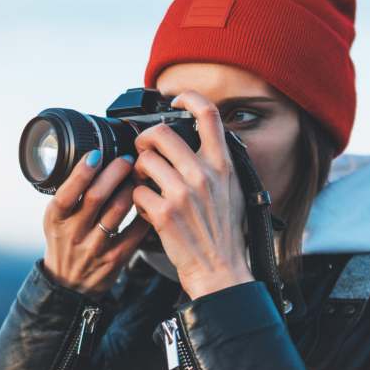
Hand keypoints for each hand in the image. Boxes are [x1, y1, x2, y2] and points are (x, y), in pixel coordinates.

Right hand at [42, 151, 150, 298]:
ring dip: (132, 188)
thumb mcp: (56, 219)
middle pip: (97, 197)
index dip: (82, 172)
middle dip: (115, 172)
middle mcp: (74, 233)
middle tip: (127, 159)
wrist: (69, 284)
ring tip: (139, 176)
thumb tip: (94, 158)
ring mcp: (95, 247)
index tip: (96, 154)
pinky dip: (144, 211)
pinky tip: (148, 200)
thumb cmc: (65, 242)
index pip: (67, 192)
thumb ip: (70, 194)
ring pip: (118, 210)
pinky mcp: (116, 258)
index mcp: (56, 218)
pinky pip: (135, 230)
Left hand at [131, 90, 252, 298]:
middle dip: (145, 140)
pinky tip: (147, 209)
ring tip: (146, 184)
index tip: (176, 101)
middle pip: (160, 133)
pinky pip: (136, 192)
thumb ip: (218, 164)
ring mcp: (182, 194)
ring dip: (138, 171)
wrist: (220, 270)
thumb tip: (203, 139)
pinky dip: (137, 200)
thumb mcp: (233, 191)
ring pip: (143, 161)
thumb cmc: (225, 233)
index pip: (208, 114)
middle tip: (144, 151)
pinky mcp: (163, 214)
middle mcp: (203, 175)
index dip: (189, 98)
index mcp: (222, 165)